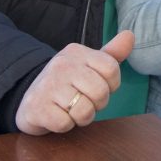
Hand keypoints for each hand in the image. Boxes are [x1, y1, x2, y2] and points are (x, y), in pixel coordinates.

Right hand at [15, 30, 133, 134]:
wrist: (30, 100)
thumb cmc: (67, 83)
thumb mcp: (89, 65)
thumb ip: (112, 54)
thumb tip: (130, 35)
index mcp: (77, 52)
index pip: (111, 69)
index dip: (111, 85)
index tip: (98, 87)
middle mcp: (61, 64)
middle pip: (101, 92)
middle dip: (98, 104)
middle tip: (84, 101)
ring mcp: (47, 85)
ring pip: (85, 111)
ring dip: (82, 117)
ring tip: (71, 110)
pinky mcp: (36, 107)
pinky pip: (65, 124)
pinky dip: (65, 125)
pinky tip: (57, 116)